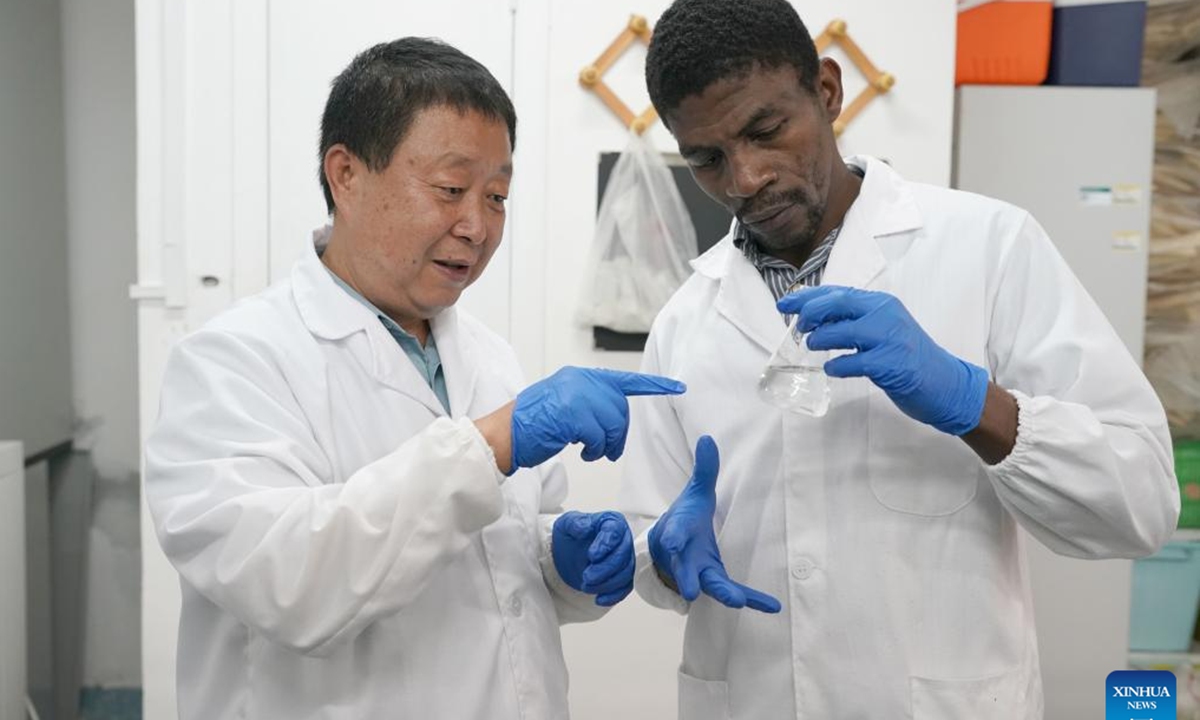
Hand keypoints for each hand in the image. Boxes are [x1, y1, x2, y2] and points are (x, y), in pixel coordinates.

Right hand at [510, 367, 684, 472]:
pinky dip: (595, 450)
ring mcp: (574, 395)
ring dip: (607, 445)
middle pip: (620, 409)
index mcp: (579, 377)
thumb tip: (613, 422)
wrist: (501, 435)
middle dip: (619, 435)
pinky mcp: (570, 414)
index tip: (678, 387)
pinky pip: (599, 437)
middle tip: (607, 452)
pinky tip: (581, 453)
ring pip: (613, 423)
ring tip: (591, 453)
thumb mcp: (562, 406)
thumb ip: (588, 405)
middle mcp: (579, 380)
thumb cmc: (530, 428)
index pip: (624, 380)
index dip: (654, 385)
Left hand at [552, 511, 634, 605]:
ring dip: (607, 584)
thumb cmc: (571, 534)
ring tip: (586, 586)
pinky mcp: (623, 575)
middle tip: (587, 576)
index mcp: (612, 522)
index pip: (614, 532)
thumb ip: (575, 523)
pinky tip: (599, 599)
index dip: (605, 545)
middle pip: (622, 555)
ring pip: (625, 573)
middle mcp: (623, 539)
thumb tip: (584, 528)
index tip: (591, 556)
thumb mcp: (566, 523)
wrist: (569, 551)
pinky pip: (625, 588)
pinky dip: (613, 596)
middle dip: (605, 569)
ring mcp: (625, 558)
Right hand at [649, 436, 780, 612]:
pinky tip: (774, 607)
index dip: (672, 538)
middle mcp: (687, 558)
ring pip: (711, 586)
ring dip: (723, 593)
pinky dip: (754, 600)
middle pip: (687, 570)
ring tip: (737, 601)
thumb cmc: (686, 518)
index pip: (674, 534)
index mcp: (679, 533)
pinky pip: (736, 591)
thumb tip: (708, 439)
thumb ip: (704, 470)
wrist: (671, 546)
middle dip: (689, 579)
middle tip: (691, 590)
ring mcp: (702, 573)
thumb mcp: (696, 493)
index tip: (671, 542)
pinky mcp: (718, 581)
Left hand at [778, 286, 988, 435]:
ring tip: (813, 346)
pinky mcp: (891, 364)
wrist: (945, 383)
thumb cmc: (908, 357)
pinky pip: (853, 362)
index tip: (785, 303)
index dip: (807, 297)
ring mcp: (890, 339)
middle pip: (838, 304)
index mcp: (882, 303)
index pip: (838, 292)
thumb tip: (814, 316)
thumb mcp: (883, 329)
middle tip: (799, 327)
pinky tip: (832, 368)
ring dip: (820, 339)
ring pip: (842, 331)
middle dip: (811, 313)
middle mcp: (886, 315)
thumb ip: (854, 320)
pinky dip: (837, 365)